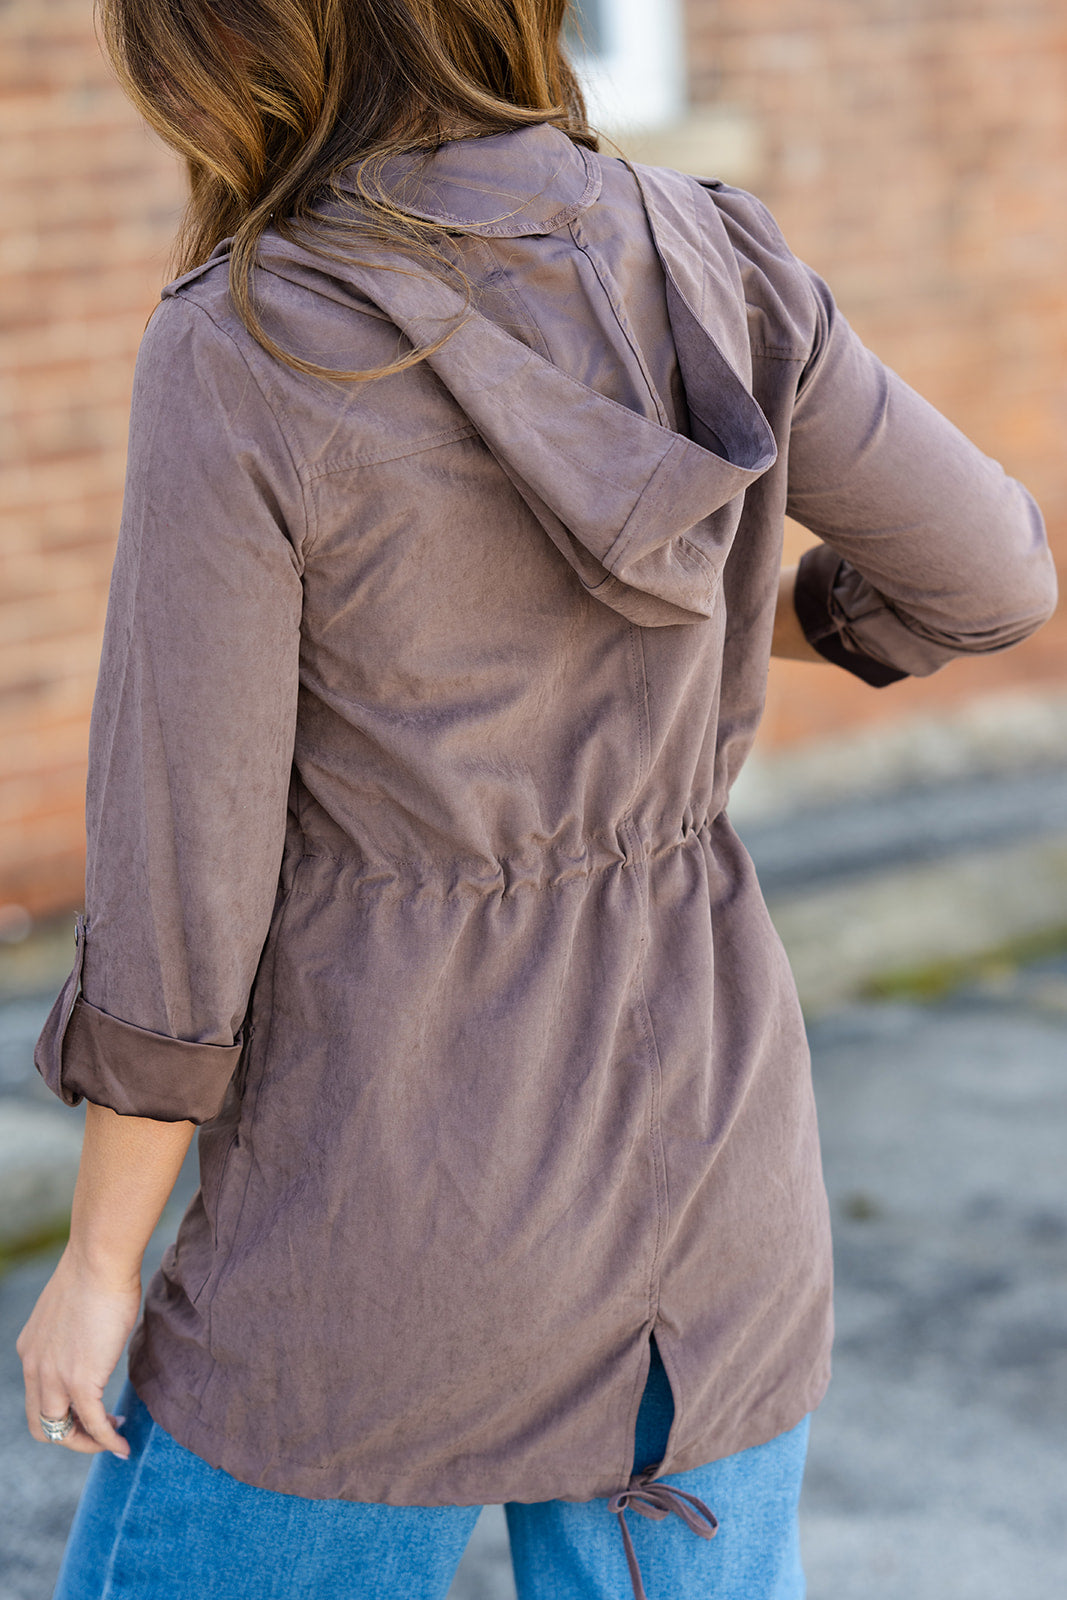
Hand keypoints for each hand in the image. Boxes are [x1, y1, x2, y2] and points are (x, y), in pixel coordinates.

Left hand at [16, 1246, 140, 1456]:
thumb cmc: (96, 1274)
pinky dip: (107, 1441)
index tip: (89, 1408)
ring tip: (114, 1437)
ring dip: (87, 1443)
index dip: (61, 1411)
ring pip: (61, 1432)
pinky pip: (93, 1424)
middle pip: (41, 1425)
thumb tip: (94, 1341)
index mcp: (30, 1351)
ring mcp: (55, 1377)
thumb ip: (72, 1335)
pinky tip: (123, 1444)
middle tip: (99, 1429)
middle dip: (70, 1435)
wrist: (99, 1262)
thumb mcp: (71, 1312)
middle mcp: (35, 1368)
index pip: (36, 1398)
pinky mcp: (81, 1381)